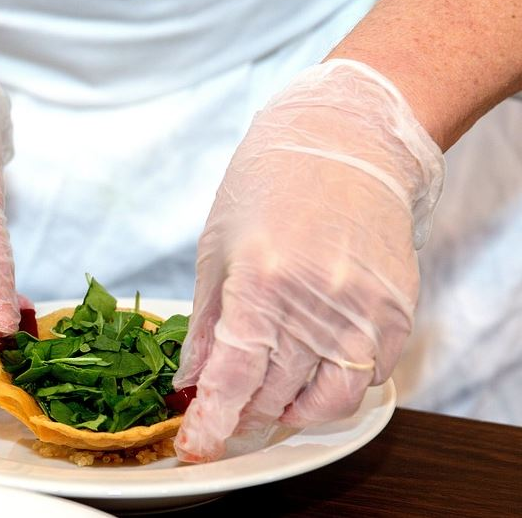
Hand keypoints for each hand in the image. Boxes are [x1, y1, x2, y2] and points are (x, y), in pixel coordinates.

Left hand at [173, 60, 444, 461]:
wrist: (345, 141)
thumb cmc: (269, 185)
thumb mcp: (216, 250)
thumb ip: (207, 325)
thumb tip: (192, 381)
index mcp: (261, 283)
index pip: (234, 379)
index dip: (211, 422)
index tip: (197, 446)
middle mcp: (316, 303)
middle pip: (274, 395)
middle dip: (242, 415)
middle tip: (223, 414)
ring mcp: (364, 311)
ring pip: (325, 402)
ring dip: (288, 413)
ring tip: (265, 401)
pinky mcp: (396, 313)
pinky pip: (364, 379)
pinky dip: (331, 390)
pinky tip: (308, 375)